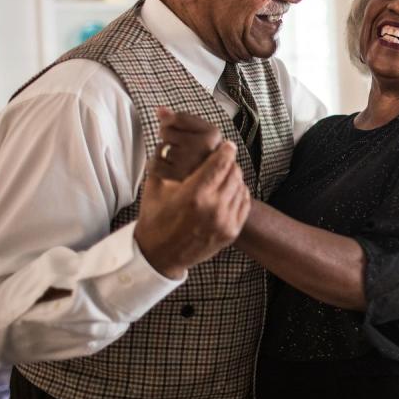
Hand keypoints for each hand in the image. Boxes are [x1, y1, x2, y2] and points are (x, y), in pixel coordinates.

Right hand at [135, 138, 250, 279]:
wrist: (158, 256)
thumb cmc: (155, 221)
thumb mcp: (155, 187)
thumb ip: (165, 162)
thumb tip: (171, 142)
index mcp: (194, 195)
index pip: (221, 163)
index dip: (226, 150)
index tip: (227, 145)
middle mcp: (214, 208)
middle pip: (234, 172)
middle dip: (229, 163)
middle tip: (221, 161)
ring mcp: (225, 222)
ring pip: (241, 187)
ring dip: (233, 178)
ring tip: (222, 177)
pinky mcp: (231, 232)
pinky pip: (244, 203)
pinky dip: (238, 194)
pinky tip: (227, 192)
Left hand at [148, 107, 222, 180]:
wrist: (215, 181)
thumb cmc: (205, 155)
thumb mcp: (199, 133)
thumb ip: (180, 119)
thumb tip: (159, 110)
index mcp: (212, 134)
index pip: (178, 117)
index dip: (168, 121)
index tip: (170, 126)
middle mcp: (205, 147)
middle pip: (166, 131)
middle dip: (166, 136)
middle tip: (176, 145)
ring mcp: (193, 162)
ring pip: (160, 148)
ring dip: (163, 152)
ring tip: (174, 157)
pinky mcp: (181, 177)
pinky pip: (155, 164)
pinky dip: (156, 165)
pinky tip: (166, 166)